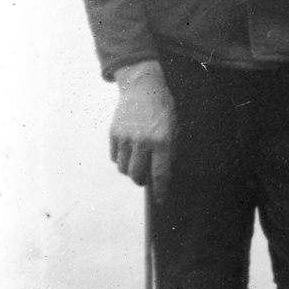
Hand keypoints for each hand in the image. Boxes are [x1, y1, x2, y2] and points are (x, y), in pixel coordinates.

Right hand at [110, 60, 174, 196]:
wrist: (142, 88)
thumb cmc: (163, 109)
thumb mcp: (174, 128)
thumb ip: (170, 150)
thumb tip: (163, 172)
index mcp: (162, 141)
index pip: (161, 173)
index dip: (160, 190)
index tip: (160, 200)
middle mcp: (143, 142)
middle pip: (137, 175)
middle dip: (141, 181)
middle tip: (145, 179)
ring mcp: (126, 138)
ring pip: (124, 169)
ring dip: (131, 172)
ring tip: (137, 165)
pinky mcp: (114, 134)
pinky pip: (116, 158)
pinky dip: (122, 160)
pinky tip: (129, 153)